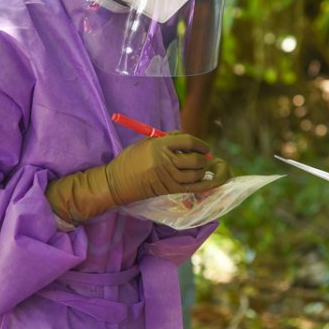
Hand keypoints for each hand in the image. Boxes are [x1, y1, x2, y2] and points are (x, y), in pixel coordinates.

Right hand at [105, 134, 221, 204]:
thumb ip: (168, 139)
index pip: (188, 141)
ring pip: (196, 173)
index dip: (200, 144)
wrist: (118, 182)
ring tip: (199, 167)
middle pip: (195, 159)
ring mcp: (169, 177)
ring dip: (202, 170)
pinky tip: (210, 179)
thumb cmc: (131, 159)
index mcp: (159, 145)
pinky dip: (205, 183)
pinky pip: (194, 187)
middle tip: (202, 157)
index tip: (205, 147)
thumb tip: (189, 142)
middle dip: (203, 158)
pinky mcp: (170, 189)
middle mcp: (166, 161)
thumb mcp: (146, 142)